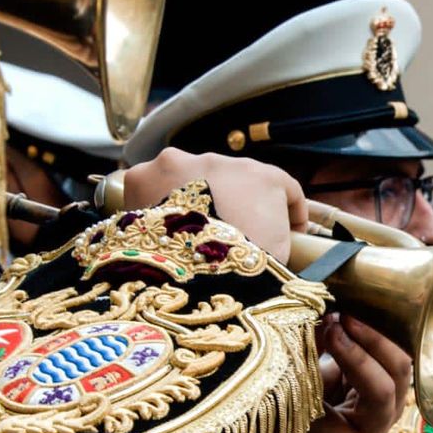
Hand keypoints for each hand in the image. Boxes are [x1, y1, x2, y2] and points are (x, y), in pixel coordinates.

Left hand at [121, 151, 307, 263]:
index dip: (290, 213)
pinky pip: (150, 189)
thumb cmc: (241, 267)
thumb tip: (271, 249)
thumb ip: (280, 240)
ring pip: (188, 181)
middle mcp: (222, 161)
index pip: (285, 189)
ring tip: (187, 237)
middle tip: (227, 238)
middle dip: (231, 206)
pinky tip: (158, 233)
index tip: (288, 234)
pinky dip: (155, 209)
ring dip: (190, 204)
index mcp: (264, 179)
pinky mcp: (142, 177)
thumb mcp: (280, 257)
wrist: (188, 271)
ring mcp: (179, 164)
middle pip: (232, 183)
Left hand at [270, 315, 411, 432]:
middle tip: (342, 319)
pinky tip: (291, 396)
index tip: (347, 306)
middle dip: (373, 341)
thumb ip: (321, 351)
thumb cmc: (306, 424)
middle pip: (401, 371)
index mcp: (380, 389)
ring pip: (383, 396)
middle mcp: (383, 412)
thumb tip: (318, 314)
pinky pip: (334, 427)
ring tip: (330, 340)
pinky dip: (312, 405)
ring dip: (357, 362)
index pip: (397, 353)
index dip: (377, 328)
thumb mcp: (317, 381)